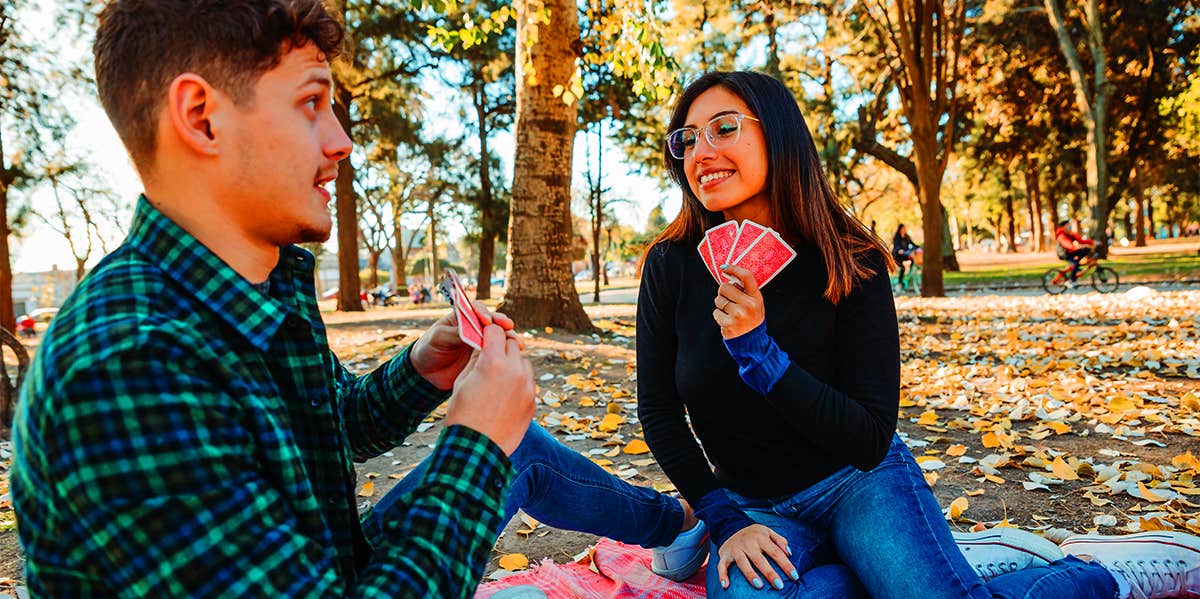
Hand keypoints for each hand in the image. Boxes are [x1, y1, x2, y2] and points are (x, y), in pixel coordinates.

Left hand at [410, 299, 522, 389]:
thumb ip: (454, 333)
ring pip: (499, 337)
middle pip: (492, 321)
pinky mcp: (484, 357)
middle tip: (508, 327)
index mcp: (462, 317)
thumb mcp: (438, 338)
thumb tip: (472, 331)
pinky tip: (516, 355)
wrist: (427, 374)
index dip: (483, 312)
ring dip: (509, 338)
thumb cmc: (429, 349)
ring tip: (517, 343)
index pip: (476, 309)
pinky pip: (498, 352)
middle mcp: (474, 327)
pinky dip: (507, 353)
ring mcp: (480, 342)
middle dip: (502, 324)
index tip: (486, 320)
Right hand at [445, 324, 535, 454]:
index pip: (495, 332)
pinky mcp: (532, 401)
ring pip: (523, 362)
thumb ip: (476, 360)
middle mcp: (514, 370)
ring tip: (499, 377)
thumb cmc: (462, 414)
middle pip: (512, 344)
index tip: (483, 336)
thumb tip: (484, 347)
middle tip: (491, 354)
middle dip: (501, 346)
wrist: (477, 450)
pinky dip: (519, 382)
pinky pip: (528, 382)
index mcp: (493, 362)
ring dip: (513, 363)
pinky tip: (505, 394)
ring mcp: (527, 386)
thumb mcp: (463, 382)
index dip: (487, 332)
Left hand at [713, 265, 764, 339]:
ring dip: (721, 305)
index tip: (724, 268)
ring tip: (730, 313)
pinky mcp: (729, 324)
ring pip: (718, 300)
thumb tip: (727, 275)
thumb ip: (745, 290)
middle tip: (729, 300)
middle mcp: (748, 305)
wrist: (752, 342)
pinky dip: (719, 316)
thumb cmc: (751, 318)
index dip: (734, 269)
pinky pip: (715, 312)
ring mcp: (738, 315)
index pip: (746, 276)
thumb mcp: (755, 303)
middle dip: (723, 292)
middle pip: (725, 287)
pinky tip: (728, 321)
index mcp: (756, 297)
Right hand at [715, 524, 795, 589]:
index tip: (794, 576)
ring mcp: (735, 549)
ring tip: (759, 585)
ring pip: (743, 563)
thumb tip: (789, 554)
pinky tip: (725, 585)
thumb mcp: (767, 531)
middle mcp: (748, 544)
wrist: (730, 526)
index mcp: (761, 538)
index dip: (786, 565)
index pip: (776, 552)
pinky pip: (722, 566)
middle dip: (770, 573)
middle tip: (779, 585)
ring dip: (750, 574)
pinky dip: (722, 575)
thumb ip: (780, 540)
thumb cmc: (753, 533)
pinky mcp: (725, 555)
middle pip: (760, 559)